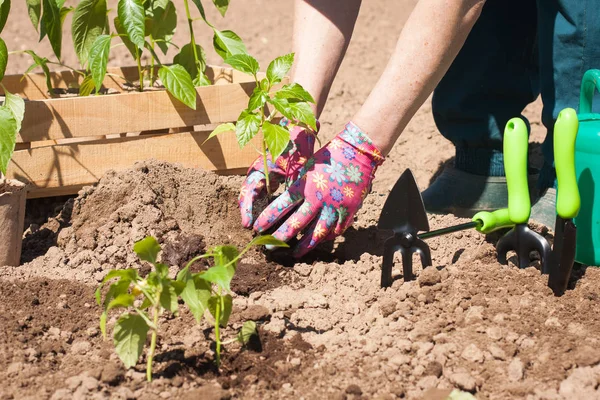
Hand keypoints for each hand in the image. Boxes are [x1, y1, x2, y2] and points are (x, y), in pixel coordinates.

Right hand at [239, 119, 318, 227]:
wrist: (301, 127)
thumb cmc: (296, 144)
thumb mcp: (295, 167)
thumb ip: (294, 187)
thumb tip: (298, 210)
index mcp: (258, 169)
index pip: (247, 193)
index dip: (247, 210)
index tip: (249, 225)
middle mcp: (258, 175)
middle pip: (250, 201)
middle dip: (254, 218)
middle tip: (259, 236)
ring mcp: (264, 179)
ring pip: (259, 201)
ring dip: (263, 216)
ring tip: (268, 235)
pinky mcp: (273, 182)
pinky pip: (269, 199)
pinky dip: (273, 211)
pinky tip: (281, 223)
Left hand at [253, 122, 383, 256]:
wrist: (357, 153)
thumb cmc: (327, 159)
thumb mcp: (306, 169)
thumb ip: (297, 187)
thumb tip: (284, 205)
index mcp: (305, 185)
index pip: (281, 206)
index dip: (267, 219)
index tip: (257, 229)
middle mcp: (318, 198)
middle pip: (296, 224)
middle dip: (280, 238)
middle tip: (269, 247)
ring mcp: (335, 206)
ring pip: (317, 234)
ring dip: (305, 246)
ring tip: (295, 254)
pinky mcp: (349, 211)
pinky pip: (337, 230)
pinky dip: (327, 238)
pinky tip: (319, 241)